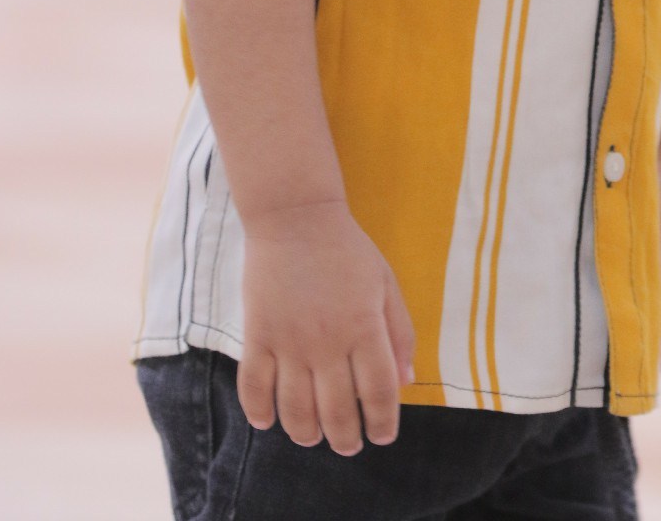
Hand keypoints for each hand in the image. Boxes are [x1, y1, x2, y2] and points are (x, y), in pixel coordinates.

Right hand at [237, 198, 415, 454]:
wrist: (295, 217)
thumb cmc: (347, 251)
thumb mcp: (385, 283)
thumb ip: (399, 332)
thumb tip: (406, 381)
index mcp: (365, 327)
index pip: (379, 393)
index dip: (383, 423)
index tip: (382, 436)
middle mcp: (328, 340)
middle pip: (337, 411)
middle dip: (346, 439)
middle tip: (348, 445)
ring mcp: (289, 340)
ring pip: (295, 410)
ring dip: (306, 433)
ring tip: (315, 436)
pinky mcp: (257, 334)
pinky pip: (253, 387)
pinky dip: (259, 413)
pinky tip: (268, 421)